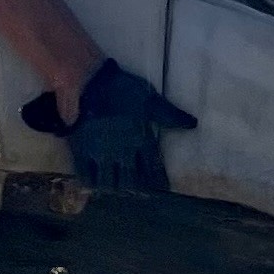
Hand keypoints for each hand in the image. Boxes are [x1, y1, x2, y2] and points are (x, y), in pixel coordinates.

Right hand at [22, 60, 197, 191]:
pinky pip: (86, 175)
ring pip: (109, 184)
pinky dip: (91, 182)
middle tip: (138, 192)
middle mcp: (122, 152)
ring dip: (114, 188)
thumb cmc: (122, 88)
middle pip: (131, 183)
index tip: (162, 188)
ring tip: (117, 189)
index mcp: (141, 140)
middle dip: (136, 189)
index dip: (158, 181)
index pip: (153, 169)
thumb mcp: (149, 99)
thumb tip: (193, 124)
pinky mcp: (81, 151)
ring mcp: (100, 154)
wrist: (88, 81)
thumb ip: (169, 115)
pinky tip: (94, 183)